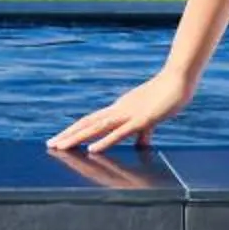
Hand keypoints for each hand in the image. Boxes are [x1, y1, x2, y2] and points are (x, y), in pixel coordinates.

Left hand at [48, 69, 193, 152]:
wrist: (178, 80)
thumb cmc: (166, 96)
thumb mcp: (150, 118)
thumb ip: (143, 132)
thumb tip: (140, 144)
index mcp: (119, 109)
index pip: (91, 120)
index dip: (75, 129)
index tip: (60, 138)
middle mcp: (118, 110)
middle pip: (87, 123)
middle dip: (68, 135)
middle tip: (50, 144)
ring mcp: (128, 114)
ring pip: (97, 127)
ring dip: (77, 138)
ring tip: (60, 147)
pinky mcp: (141, 119)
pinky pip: (120, 132)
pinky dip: (104, 141)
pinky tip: (92, 149)